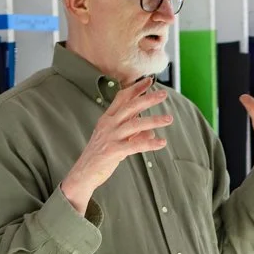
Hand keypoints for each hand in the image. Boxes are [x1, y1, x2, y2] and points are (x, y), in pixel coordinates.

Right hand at [60, 78, 169, 213]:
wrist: (83, 172)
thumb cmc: (101, 155)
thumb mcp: (117, 139)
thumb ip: (134, 133)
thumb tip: (151, 130)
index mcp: (107, 118)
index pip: (122, 98)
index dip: (136, 88)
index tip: (149, 80)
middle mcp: (108, 124)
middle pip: (130, 107)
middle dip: (147, 99)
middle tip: (164, 94)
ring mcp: (110, 137)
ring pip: (134, 124)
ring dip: (153, 120)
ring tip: (169, 118)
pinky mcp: (113, 151)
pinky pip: (135, 145)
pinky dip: (150, 143)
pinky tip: (162, 142)